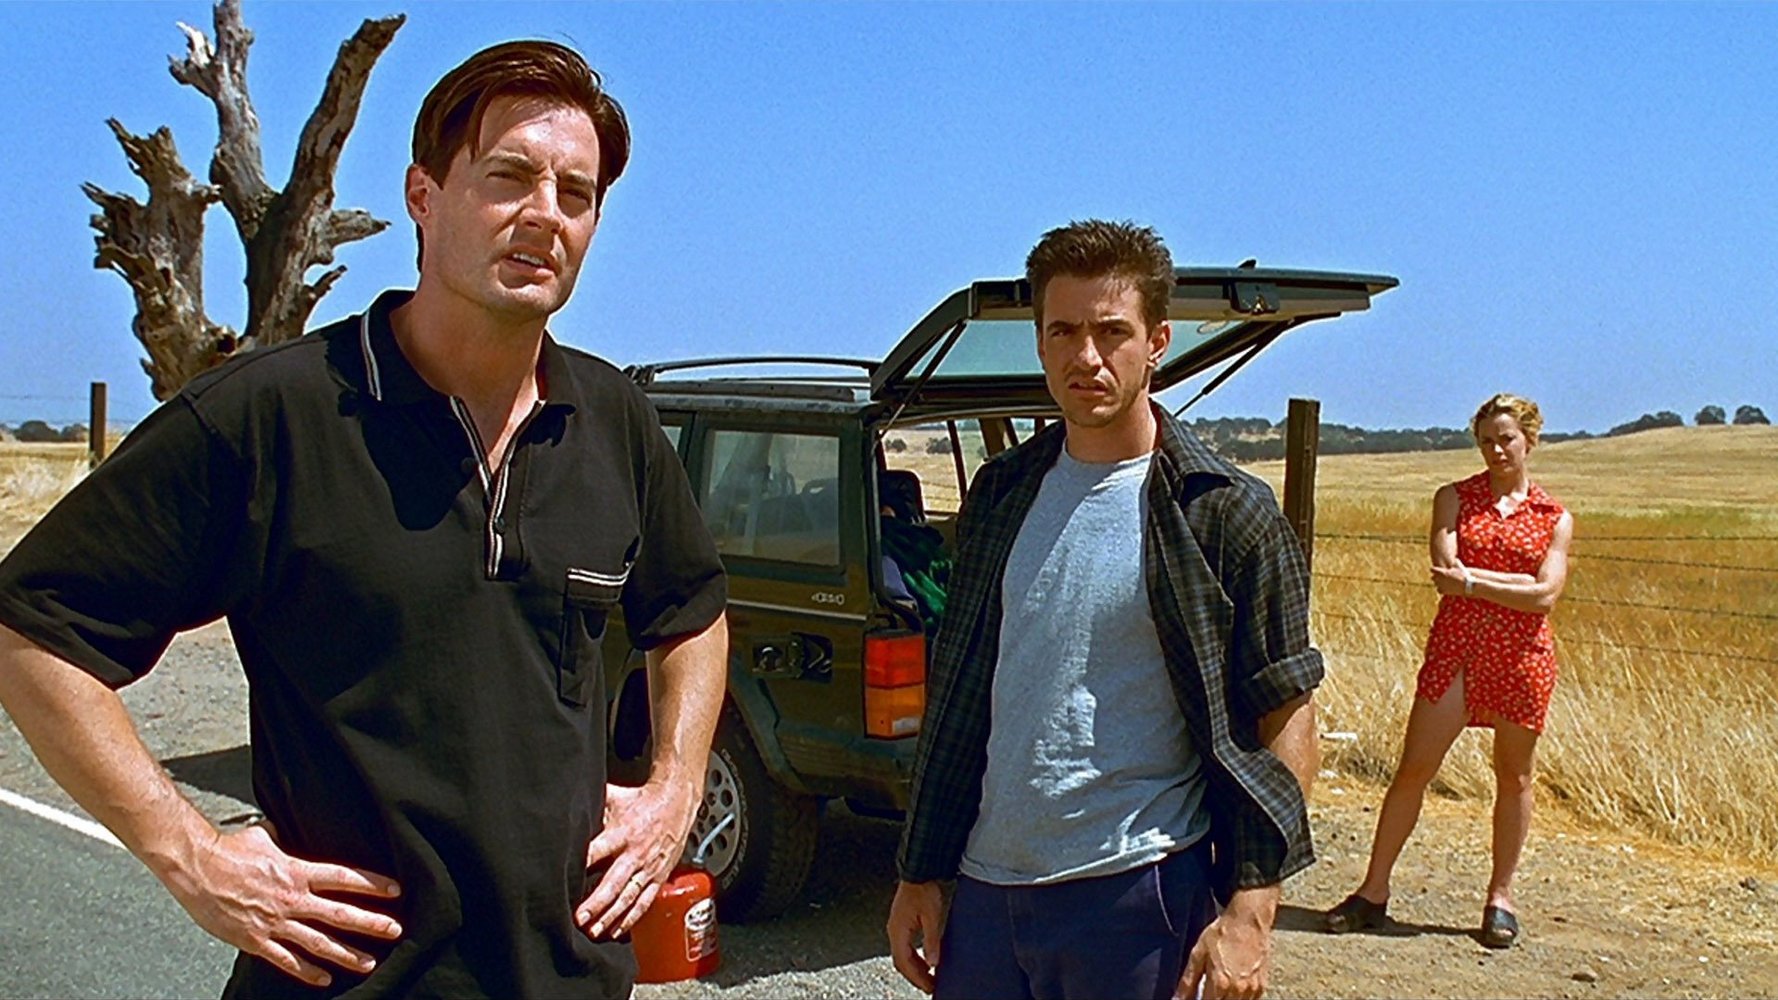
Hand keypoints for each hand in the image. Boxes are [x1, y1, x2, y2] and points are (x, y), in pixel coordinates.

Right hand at [162, 823, 401, 988]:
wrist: (196, 869)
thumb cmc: (229, 850)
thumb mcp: (264, 836)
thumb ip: (284, 838)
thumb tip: (289, 827)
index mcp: (297, 872)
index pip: (344, 878)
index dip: (372, 885)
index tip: (395, 890)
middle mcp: (291, 899)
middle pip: (339, 914)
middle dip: (370, 923)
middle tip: (394, 930)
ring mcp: (274, 922)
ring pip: (318, 942)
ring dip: (346, 954)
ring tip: (368, 962)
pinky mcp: (254, 940)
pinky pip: (285, 960)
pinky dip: (306, 972)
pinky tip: (324, 978)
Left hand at [576, 779, 698, 937]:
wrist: (676, 802)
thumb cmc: (641, 800)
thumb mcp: (614, 798)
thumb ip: (591, 807)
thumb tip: (566, 807)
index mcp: (621, 833)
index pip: (597, 852)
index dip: (583, 865)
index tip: (565, 880)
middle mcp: (635, 853)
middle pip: (613, 882)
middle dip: (596, 902)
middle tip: (580, 918)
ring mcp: (648, 868)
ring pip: (628, 897)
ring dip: (611, 916)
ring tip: (595, 931)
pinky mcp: (658, 876)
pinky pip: (645, 901)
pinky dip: (632, 918)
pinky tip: (617, 930)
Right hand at [887, 880, 946, 993]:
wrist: (919, 871)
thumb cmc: (923, 890)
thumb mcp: (931, 916)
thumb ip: (931, 940)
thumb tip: (933, 962)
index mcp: (897, 931)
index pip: (904, 962)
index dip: (916, 978)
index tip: (929, 987)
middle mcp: (894, 931)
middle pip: (901, 962)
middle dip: (915, 977)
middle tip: (930, 987)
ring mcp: (896, 927)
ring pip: (903, 956)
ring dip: (915, 969)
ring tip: (930, 978)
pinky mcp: (902, 924)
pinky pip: (905, 948)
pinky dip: (915, 959)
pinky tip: (926, 961)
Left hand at [1180, 886, 1275, 999]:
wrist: (1248, 921)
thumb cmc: (1221, 935)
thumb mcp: (1198, 954)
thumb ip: (1187, 982)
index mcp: (1219, 983)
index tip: (1196, 997)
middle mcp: (1237, 990)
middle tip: (1207, 991)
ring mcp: (1251, 989)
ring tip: (1218, 989)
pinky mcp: (1261, 986)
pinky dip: (1238, 999)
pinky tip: (1231, 989)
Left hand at [1430, 563, 1467, 595]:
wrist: (1467, 585)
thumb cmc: (1464, 575)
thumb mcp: (1459, 567)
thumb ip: (1455, 563)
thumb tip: (1455, 559)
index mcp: (1442, 572)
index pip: (1432, 569)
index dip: (1435, 570)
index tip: (1437, 570)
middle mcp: (1439, 578)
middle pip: (1433, 578)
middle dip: (1436, 577)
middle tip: (1441, 578)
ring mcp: (1441, 585)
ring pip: (1435, 584)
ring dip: (1439, 583)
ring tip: (1444, 583)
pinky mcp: (1443, 591)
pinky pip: (1438, 590)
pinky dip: (1441, 590)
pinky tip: (1445, 589)